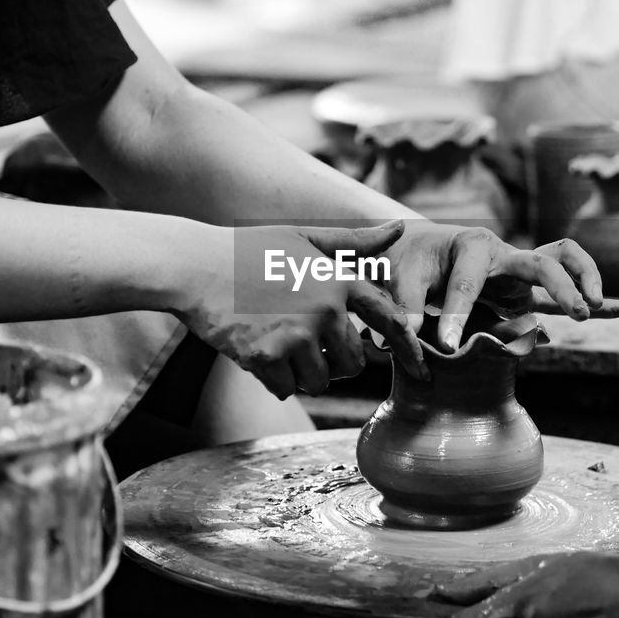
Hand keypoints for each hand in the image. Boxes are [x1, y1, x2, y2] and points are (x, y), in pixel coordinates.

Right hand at [174, 220, 424, 397]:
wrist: (195, 265)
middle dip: (336, 364)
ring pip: (319, 381)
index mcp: (339, 281)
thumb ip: (356, 243)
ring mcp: (295, 336)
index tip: (422, 370)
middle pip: (353, 364)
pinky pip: (286, 389)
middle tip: (308, 346)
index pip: (390, 321)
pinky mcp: (266, 358)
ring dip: (304, 373)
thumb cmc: (251, 250)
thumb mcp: (305, 238)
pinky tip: (259, 353)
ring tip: (279, 344)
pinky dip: (275, 380)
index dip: (410, 349)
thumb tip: (401, 228)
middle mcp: (324, 310)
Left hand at [383, 224, 603, 351]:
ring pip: (563, 261)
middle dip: (560, 285)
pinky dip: (589, 292)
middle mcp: (503, 253)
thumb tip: (411, 340)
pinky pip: (564, 286)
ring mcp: (518, 270)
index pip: (468, 283)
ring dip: (584, 280)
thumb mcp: (401, 278)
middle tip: (575, 313)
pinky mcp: (526, 289)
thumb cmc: (411, 262)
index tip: (450, 347)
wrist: (419, 250)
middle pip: (541, 261)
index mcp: (470, 246)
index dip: (457, 315)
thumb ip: (408, 307)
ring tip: (595, 308)